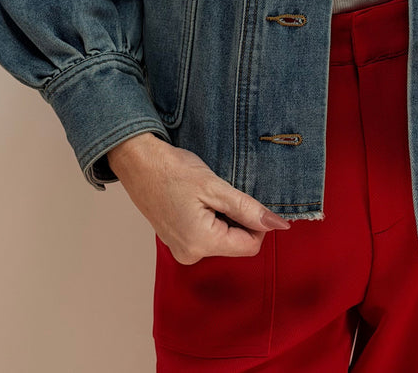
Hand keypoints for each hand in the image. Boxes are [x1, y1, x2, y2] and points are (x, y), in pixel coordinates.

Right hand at [107, 132, 290, 263]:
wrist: (139, 163)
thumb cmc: (173, 171)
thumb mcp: (216, 187)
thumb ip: (248, 209)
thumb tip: (278, 225)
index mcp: (201, 243)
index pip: (250, 246)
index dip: (257, 222)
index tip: (245, 199)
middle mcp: (190, 254)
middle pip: (236, 244)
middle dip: (238, 219)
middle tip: (221, 193)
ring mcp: (182, 250)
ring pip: (223, 239)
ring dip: (225, 218)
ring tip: (207, 195)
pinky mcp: (177, 242)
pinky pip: (207, 236)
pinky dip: (212, 219)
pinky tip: (198, 200)